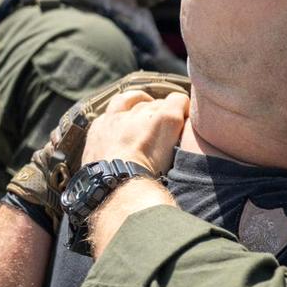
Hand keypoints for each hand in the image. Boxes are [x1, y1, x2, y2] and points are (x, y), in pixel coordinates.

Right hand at [6, 72, 190, 229]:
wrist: (116, 184)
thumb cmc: (106, 186)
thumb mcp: (96, 168)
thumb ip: (104, 158)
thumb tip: (109, 168)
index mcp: (101, 127)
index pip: (118, 107)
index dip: (133, 111)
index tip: (141, 123)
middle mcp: (120, 115)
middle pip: (141, 104)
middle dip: (151, 114)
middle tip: (161, 132)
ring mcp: (143, 114)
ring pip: (160, 104)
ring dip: (167, 116)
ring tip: (176, 130)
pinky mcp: (164, 117)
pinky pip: (178, 101)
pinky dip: (184, 109)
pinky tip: (190, 122)